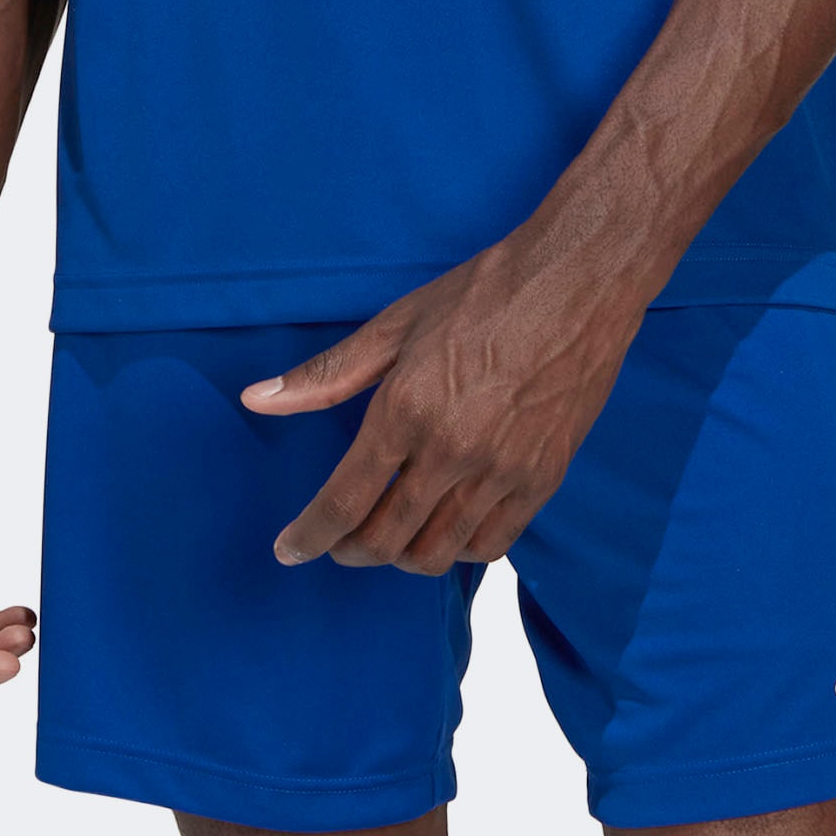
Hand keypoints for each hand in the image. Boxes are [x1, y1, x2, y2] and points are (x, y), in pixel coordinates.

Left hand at [243, 229, 648, 574]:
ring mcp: (503, 471)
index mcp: (408, 408)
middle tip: (339, 539)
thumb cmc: (485, 292)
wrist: (579, 280)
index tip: (290, 550)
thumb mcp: (397, 324)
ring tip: (391, 533)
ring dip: (402, 555)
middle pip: (386, 540)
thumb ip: (326, 374)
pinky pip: (491, 545)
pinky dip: (459, 548)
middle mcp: (453, 451)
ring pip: (437, 553)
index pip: (343, 501)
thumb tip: (256, 399)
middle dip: (350, 549)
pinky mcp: (543, 478)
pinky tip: (446, 525)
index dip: (309, 535)